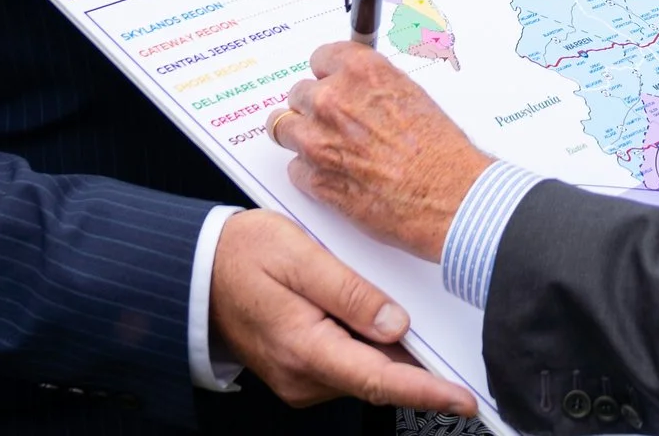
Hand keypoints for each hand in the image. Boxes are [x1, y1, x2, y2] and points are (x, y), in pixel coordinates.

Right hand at [210, 210, 478, 415]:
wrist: (195, 273)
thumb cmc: (241, 257)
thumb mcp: (298, 257)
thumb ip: (350, 291)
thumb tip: (397, 325)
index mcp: (306, 349)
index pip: (380, 381)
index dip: (428, 392)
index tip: (463, 400)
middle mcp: (304, 377)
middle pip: (380, 378)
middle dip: (417, 362)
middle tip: (447, 338)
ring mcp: (301, 380)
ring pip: (365, 371)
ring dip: (387, 349)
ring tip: (384, 305)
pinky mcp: (301, 373)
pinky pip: (348, 364)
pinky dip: (366, 347)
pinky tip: (363, 318)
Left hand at [272, 44, 491, 262]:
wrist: (449, 196)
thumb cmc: (442, 153)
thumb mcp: (413, 97)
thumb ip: (375, 88)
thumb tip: (361, 91)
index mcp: (361, 72)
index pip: (321, 57)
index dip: (327, 74)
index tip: (330, 81)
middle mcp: (333, 100)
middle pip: (298, 93)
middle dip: (313, 107)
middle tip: (332, 122)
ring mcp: (318, 140)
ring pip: (283, 128)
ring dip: (300, 136)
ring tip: (322, 147)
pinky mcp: (315, 179)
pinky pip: (294, 169)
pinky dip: (309, 174)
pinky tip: (333, 176)